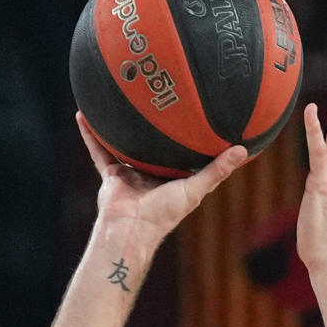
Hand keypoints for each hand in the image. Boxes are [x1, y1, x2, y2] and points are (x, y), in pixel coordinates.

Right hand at [77, 114, 246, 242]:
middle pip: (153, 146)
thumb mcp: (196, 188)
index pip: (184, 154)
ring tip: (120, 99)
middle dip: (154, 127)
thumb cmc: (165, 213)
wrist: (131, 228)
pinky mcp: (110, 174)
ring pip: (124, 143)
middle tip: (157, 97)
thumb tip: (243, 149)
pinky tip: (83, 113)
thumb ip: (217, 170)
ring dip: (120, 126)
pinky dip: (90, 133)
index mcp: (174, 179)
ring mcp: (130, 173)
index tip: (197, 115)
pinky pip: (98, 149)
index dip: (190, 137)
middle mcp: (152, 173)